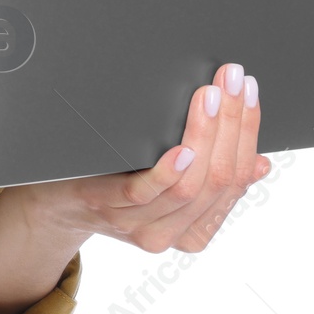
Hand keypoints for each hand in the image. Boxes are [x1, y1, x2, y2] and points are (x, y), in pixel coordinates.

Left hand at [14, 61, 270, 253]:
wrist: (54, 204)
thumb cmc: (115, 184)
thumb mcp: (170, 185)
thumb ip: (210, 176)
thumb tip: (259, 162)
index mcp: (195, 227)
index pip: (237, 179)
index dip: (247, 132)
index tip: (249, 92)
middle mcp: (171, 232)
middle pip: (218, 179)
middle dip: (232, 125)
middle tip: (233, 82)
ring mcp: (138, 223)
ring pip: (189, 186)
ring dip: (205, 134)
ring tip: (212, 97)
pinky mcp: (107, 207)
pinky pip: (145, 193)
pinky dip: (168, 171)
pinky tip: (180, 148)